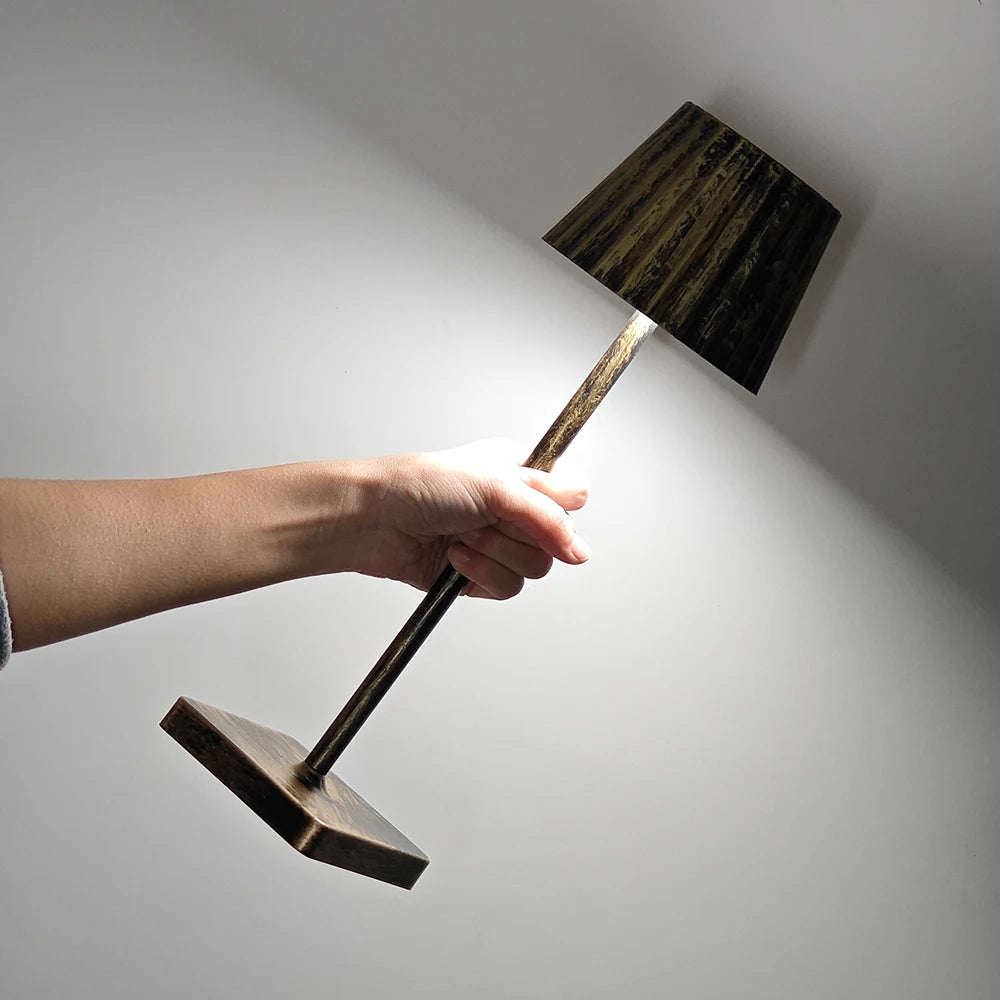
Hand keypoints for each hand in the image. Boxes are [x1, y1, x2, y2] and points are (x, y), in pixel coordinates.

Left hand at [342, 439, 590, 598]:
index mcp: (521, 472)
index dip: (561, 511)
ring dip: (494, 554)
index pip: (571, 497)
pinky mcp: (478, 574)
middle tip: (485, 519)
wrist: (374, 520)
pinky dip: (480, 574)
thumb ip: (546, 517)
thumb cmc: (420, 485)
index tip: (538, 514)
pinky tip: (453, 557)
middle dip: (516, 534)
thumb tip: (580, 551)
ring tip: (463, 536)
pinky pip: (506, 588)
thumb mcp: (495, 486)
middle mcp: (512, 508)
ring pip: (532, 569)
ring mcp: (496, 542)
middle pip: (555, 540)